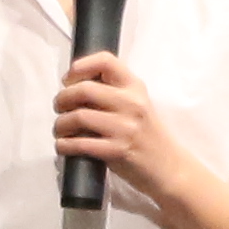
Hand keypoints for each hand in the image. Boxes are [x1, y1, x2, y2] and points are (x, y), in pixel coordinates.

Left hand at [52, 54, 191, 203]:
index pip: (105, 61)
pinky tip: (63, 146)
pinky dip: (64, 145)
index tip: (68, 81)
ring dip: (60, 124)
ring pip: (78, 117)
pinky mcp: (117, 151)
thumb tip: (73, 86)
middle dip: (62, 99)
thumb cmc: (146, 135)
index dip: (80, 67)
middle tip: (59, 108)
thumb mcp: (136, 104)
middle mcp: (131, 103)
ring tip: (60, 130)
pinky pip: (80, 144)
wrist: (168, 167)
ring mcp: (125, 128)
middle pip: (84, 89)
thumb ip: (112, 92)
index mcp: (134, 86)